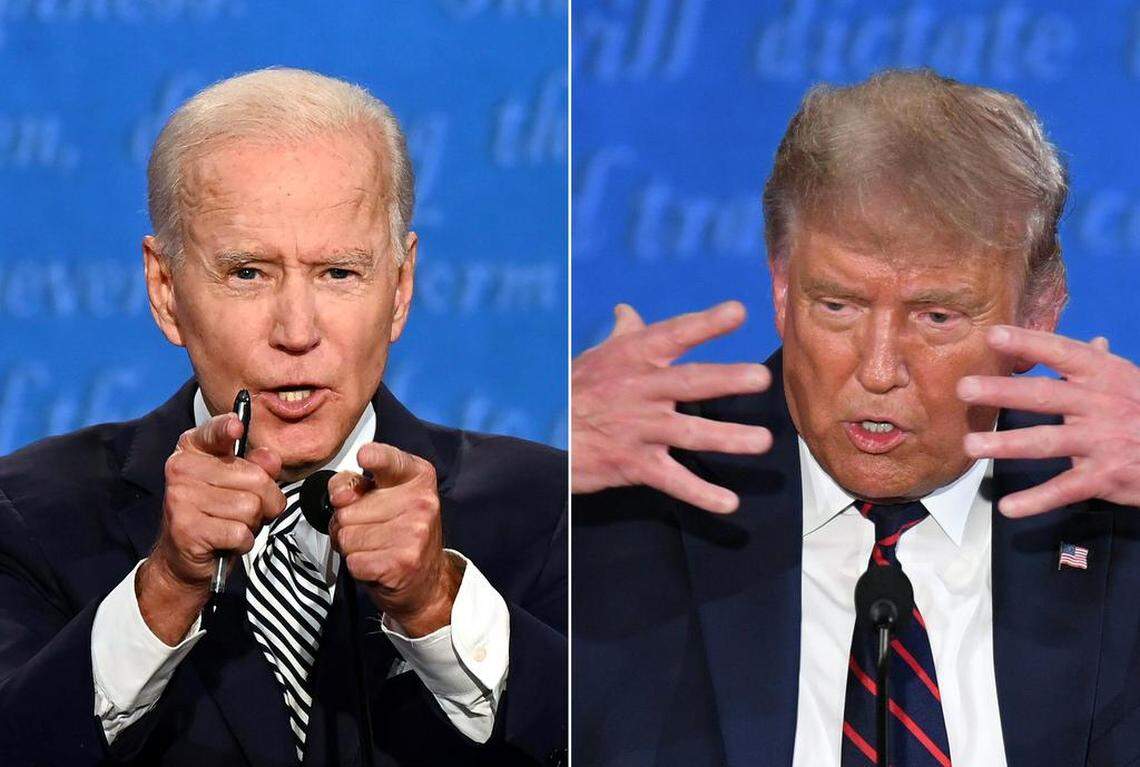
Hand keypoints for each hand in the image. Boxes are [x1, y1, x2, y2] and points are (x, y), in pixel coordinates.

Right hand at [139, 413, 285, 642]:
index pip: (214, 431)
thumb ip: (258, 467)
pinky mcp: (186, 528)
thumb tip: (271, 459)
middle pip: (256, 478)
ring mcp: (180, 498)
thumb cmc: (216, 515)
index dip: (227, 427)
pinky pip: (240, 532)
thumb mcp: (240, 485)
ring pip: (250, 507)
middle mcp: (181, 468)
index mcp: (193, 450)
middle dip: (267, 501)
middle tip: (248, 512)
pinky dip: (243, 542)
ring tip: (234, 526)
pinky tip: (227, 541)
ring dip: (253, 524)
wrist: (183, 558)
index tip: (236, 425)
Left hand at [327, 443, 459, 636]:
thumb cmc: (401, 534)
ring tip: (374, 548)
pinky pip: (353, 561)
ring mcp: (414, 533)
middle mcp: (421, 502)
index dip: (373, 457)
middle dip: (347, 523)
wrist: (428, 581)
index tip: (364, 456)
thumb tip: (340, 496)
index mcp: (418, 477)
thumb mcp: (383, 498)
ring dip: (351, 547)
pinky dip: (357, 567)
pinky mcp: (403, 562)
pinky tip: (377, 565)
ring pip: (346, 536)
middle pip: (347, 508)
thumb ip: (355, 484)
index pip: (388, 460)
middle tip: (371, 530)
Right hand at [572, 300, 772, 512]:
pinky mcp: (635, 464)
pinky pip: (673, 480)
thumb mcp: (596, 358)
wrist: (545, 437)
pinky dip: (701, 494)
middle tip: (760, 378)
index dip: (706, 324)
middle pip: (689, 382)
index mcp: (635, 358)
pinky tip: (729, 502)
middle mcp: (641, 390)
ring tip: (762, 441)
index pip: (674, 335)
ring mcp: (640, 429)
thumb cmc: (575, 391)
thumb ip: (623, 335)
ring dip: (728, 438)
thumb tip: (627, 309)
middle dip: (725, 380)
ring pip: (689, 433)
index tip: (738, 313)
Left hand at [957, 326, 1139, 516]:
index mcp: (1104, 375)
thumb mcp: (1131, 382)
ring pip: (1047, 441)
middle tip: (963, 389)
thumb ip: (1102, 364)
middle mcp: (1100, 404)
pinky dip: (1035, 500)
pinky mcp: (1105, 477)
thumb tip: (1092, 340)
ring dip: (1007, 444)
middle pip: (1044, 395)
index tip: (993, 335)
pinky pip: (1064, 489)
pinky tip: (1007, 506)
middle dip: (1002, 391)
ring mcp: (1102, 441)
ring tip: (971, 446)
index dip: (1028, 342)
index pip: (1061, 352)